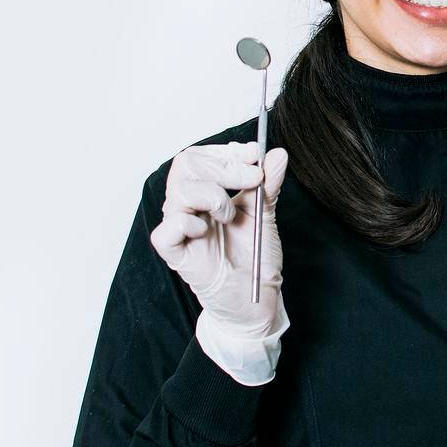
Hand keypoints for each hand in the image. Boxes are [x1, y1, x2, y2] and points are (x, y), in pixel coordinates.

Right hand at [150, 141, 288, 339]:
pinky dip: (191, 223)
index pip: (200, 156)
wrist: (254, 296)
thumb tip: (277, 154)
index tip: (254, 154)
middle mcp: (189, 204)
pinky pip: (169, 227)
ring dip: (214, 196)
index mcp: (206, 191)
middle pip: (186, 165)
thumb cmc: (254, 255)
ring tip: (232, 216)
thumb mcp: (265, 213)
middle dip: (224, 166)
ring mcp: (179, 226)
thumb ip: (267, 183)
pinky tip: (208, 231)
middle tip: (253, 179)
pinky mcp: (173, 251)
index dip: (225, 151)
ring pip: (179, 191)